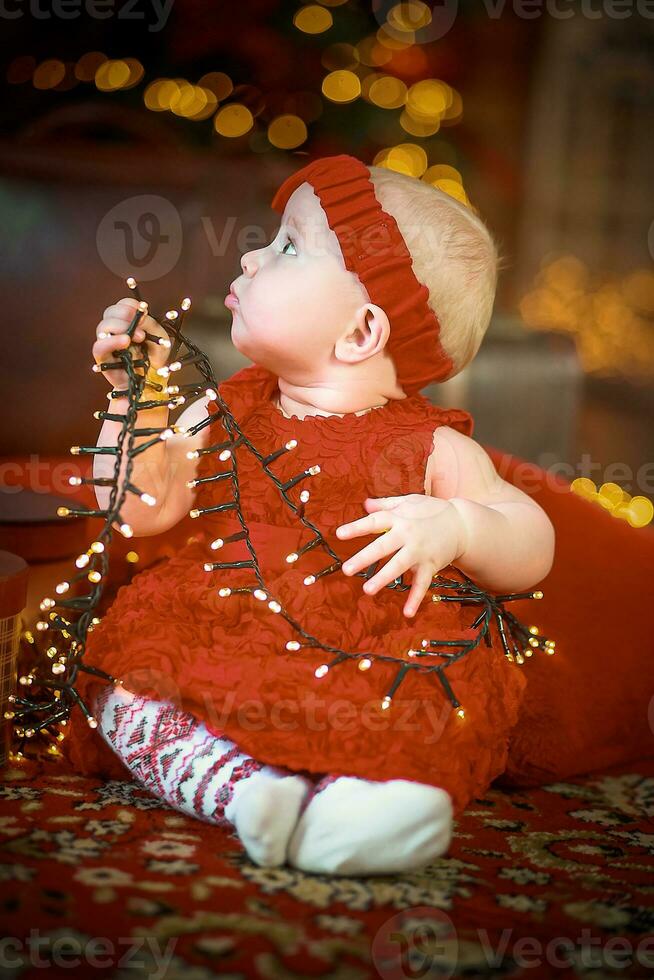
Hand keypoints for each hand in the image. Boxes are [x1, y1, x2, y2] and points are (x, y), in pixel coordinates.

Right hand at [93, 297, 170, 391]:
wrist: (152, 382)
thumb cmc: (154, 358)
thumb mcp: (160, 337)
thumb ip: (150, 324)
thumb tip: (140, 316)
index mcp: (127, 322)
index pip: (121, 305)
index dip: (131, 306)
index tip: (145, 312)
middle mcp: (114, 330)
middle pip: (109, 312)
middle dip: (125, 315)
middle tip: (141, 327)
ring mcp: (107, 344)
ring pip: (102, 327)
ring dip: (119, 327)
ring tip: (138, 337)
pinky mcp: (103, 358)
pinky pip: (99, 347)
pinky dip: (111, 342)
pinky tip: (125, 342)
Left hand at [335, 494, 466, 617]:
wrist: (463, 524)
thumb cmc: (432, 511)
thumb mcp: (409, 501)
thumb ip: (386, 504)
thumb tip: (365, 504)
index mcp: (399, 518)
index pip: (374, 522)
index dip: (356, 528)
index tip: (339, 534)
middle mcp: (408, 534)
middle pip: (383, 546)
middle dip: (364, 558)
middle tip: (346, 569)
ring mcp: (419, 551)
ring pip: (399, 565)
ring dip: (384, 578)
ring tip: (367, 589)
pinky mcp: (431, 565)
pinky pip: (422, 584)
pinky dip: (416, 599)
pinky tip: (407, 613)